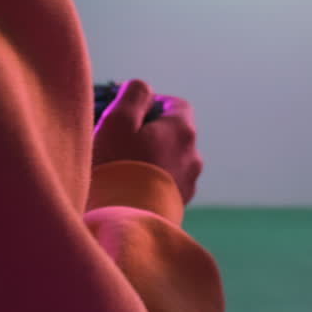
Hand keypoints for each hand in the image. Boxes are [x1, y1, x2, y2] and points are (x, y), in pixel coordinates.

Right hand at [92, 79, 201, 203]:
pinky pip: (165, 184)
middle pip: (173, 134)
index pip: (176, 105)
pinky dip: (151, 181)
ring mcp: (188, 184)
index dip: (153, 103)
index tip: (131, 110)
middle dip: (150, 132)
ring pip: (170, 161)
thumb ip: (133, 95)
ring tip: (122, 167)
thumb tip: (143, 88)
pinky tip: (128, 188)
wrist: (126, 223)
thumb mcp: (118, 120)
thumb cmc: (119, 167)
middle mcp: (192, 156)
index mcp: (182, 131)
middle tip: (120, 139)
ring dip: (151, 158)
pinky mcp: (177, 207)